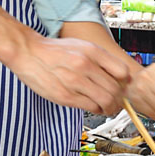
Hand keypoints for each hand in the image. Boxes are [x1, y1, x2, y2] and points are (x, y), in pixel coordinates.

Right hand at [10, 33, 130, 115]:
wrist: (28, 52)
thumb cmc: (55, 50)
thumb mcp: (82, 46)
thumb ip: (101, 59)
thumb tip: (122, 75)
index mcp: (92, 51)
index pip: (122, 72)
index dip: (126, 82)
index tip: (124, 87)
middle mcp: (85, 65)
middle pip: (115, 89)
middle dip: (119, 99)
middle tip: (117, 101)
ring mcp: (74, 81)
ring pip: (106, 101)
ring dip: (110, 107)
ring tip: (107, 106)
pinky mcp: (65, 96)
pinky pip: (90, 107)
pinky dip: (96, 109)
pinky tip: (93, 105)